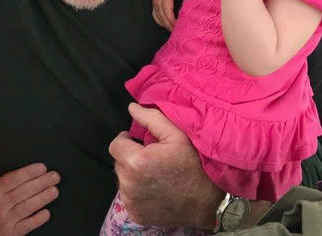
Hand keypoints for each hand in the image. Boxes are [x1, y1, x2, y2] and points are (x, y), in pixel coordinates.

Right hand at [0, 141, 59, 235]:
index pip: (14, 179)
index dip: (29, 173)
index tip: (42, 167)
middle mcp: (1, 204)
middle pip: (24, 192)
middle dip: (41, 183)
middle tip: (55, 176)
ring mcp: (7, 219)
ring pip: (28, 207)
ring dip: (43, 198)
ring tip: (54, 190)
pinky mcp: (13, 232)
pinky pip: (27, 225)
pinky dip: (37, 219)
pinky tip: (46, 212)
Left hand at [109, 104, 223, 228]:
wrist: (207, 202)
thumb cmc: (194, 165)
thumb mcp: (177, 135)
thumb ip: (151, 118)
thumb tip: (132, 107)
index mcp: (135, 162)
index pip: (115, 145)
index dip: (126, 141)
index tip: (138, 142)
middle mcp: (128, 184)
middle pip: (119, 163)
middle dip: (131, 157)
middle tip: (151, 158)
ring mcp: (131, 201)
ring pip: (123, 180)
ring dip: (133, 175)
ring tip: (154, 174)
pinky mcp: (135, 214)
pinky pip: (128, 197)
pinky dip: (137, 192)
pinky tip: (154, 189)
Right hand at [152, 0, 188, 30]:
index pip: (167, 10)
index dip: (172, 20)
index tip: (178, 26)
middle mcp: (158, 0)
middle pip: (162, 16)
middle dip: (169, 25)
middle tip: (177, 33)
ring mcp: (154, 2)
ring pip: (158, 17)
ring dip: (165, 24)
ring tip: (173, 31)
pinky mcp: (153, 3)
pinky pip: (155, 15)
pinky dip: (160, 21)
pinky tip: (165, 25)